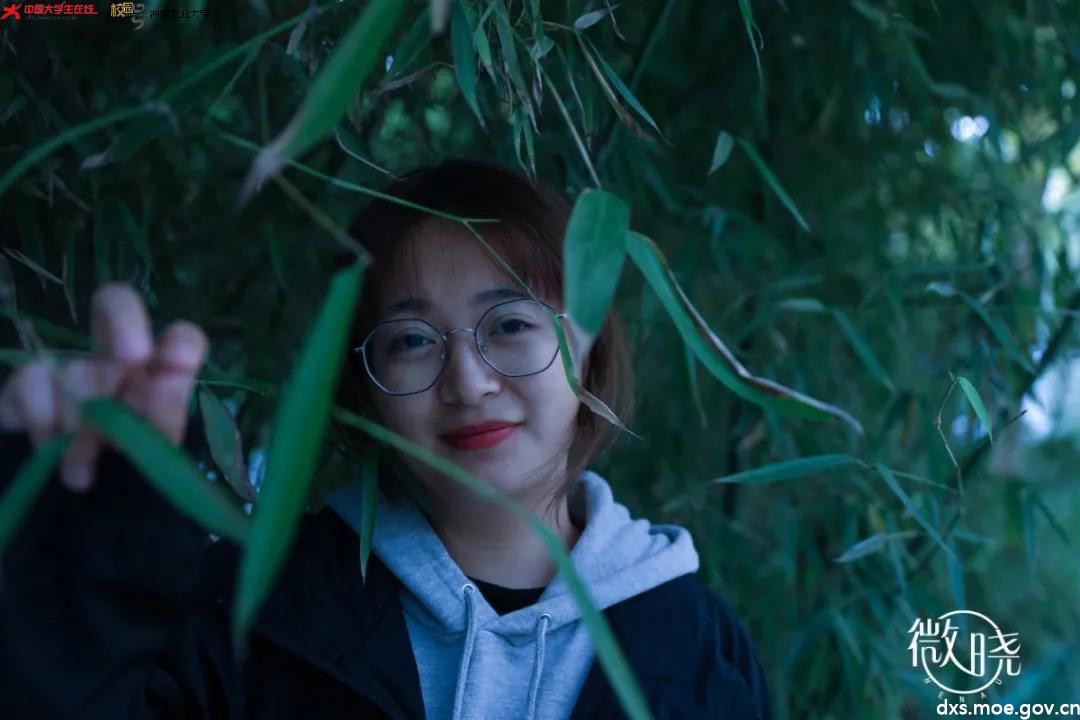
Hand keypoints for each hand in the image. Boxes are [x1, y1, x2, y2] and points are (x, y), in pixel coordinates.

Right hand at [0, 283, 208, 490]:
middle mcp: (116, 363)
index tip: (175, 365)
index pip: (181, 340)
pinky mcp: (26, 388)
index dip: (181, 345)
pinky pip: (31, 380)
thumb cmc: (128, 483)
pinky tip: (50, 447)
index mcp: (161, 379)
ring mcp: (70, 370)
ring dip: (82, 418)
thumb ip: (165, 418)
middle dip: (124, 323)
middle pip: (116, 303)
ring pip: (76, 365)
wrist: (76, 522)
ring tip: (84, 470)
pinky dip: (42, 416)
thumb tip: (163, 380)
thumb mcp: (154, 456)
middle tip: (132, 360)